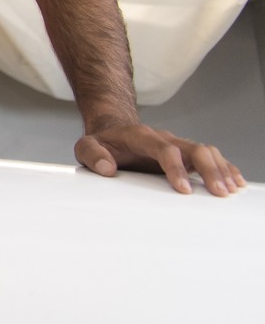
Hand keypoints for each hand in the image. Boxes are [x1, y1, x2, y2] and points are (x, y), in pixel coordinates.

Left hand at [76, 123, 244, 195]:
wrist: (112, 131)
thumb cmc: (102, 143)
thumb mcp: (86, 147)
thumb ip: (93, 155)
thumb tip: (107, 168)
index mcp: (141, 136)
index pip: (164, 149)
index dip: (175, 168)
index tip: (183, 190)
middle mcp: (164, 138)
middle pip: (193, 148)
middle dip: (209, 170)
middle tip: (219, 192)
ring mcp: (177, 145)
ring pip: (205, 152)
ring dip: (220, 170)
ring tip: (230, 191)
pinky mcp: (185, 154)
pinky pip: (210, 157)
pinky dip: (225, 168)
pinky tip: (235, 182)